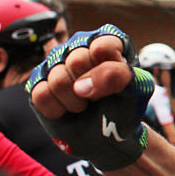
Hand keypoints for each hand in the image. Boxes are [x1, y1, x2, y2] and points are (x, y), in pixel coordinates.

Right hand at [27, 26, 153, 170]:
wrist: (109, 135)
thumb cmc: (125, 106)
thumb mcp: (137, 88)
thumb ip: (118, 76)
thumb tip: (81, 86)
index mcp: (107, 40)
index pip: (102, 47)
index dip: (109, 72)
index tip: (118, 85)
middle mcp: (78, 46)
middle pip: (77, 61)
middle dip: (91, 87)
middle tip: (99, 97)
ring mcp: (55, 63)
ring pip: (57, 79)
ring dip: (75, 102)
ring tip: (84, 104)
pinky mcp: (37, 82)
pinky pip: (41, 94)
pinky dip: (58, 109)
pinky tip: (67, 109)